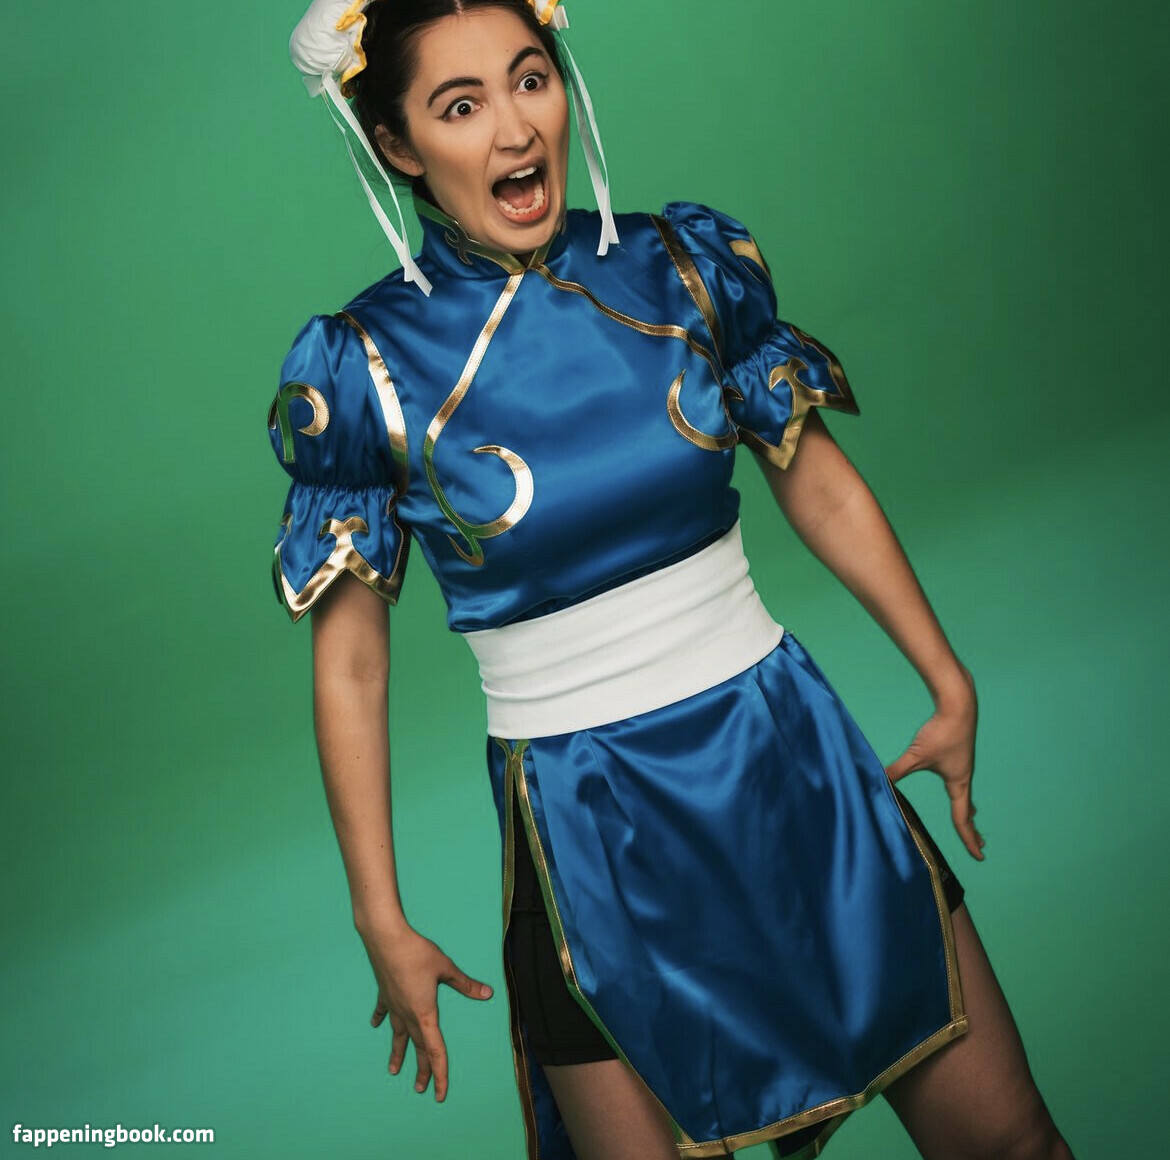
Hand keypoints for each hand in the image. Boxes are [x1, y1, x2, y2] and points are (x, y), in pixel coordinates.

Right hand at [361, 922, 493, 1101]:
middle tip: (422, 1089)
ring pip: (398, 1036)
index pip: (436, 1051)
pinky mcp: (385, 994)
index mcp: (425, 1014)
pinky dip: (382, 1020)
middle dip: (422, 1069)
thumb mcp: (446, 968)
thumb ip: (465, 984)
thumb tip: (487, 993)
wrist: (387, 940)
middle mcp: (407, 1015)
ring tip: (394, 1071)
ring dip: (399, 1054)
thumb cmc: (418, 953)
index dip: (440, 1074)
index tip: (439, 1094)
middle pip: (418, 1047)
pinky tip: (376, 1026)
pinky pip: (384, 1013)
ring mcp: (394, 1006)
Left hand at [885, 683, 985, 860]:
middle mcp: (964, 777)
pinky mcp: (958, 753)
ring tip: (973, 817)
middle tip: (980, 846)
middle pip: (968, 810)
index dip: (968, 839)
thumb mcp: (916, 754)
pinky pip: (961, 780)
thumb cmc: (941, 731)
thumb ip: (898, 769)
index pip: (962, 819)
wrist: (958, 706)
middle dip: (971, 829)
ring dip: (969, 809)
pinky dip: (962, 791)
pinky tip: (956, 784)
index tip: (979, 856)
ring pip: (966, 794)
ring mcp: (963, 765)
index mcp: (958, 784)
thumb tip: (879, 781)